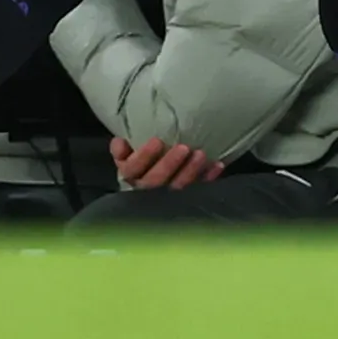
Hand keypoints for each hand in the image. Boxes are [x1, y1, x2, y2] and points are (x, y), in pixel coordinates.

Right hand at [110, 135, 225, 190]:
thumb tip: (119, 142)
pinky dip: (208, 178)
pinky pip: (198, 189)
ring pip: (177, 188)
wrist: (150, 187)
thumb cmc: (140, 164)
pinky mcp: (187, 197)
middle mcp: (147, 190)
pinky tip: (217, 165)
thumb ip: (122, 150)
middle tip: (184, 148)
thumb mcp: (127, 156)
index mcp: (131, 177)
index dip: (144, 157)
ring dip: (191, 171)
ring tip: (201, 154)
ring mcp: (168, 196)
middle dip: (170, 164)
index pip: (132, 169)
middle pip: (156, 181)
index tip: (157, 141)